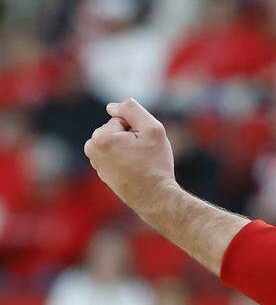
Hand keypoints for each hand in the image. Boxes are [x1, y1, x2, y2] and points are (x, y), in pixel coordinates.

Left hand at [84, 98, 177, 216]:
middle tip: (143, 156)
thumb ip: (132, 109)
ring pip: (116, 144)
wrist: (155, 197)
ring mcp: (96, 163)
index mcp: (99, 138)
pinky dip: (127, 160)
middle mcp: (91, 150)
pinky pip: (117, 157)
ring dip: (129, 149)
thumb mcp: (153, 129)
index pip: (122, 120)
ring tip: (139, 164)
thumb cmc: (155, 164)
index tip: (143, 146)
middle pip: (116, 131)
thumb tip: (111, 107)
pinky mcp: (102, 173)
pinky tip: (135, 172)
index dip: (138, 130)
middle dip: (130, 139)